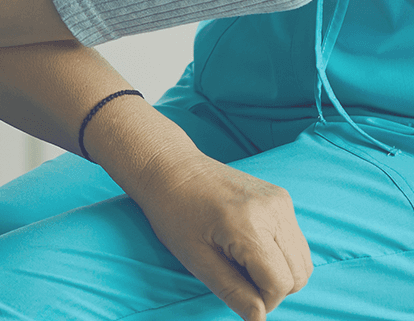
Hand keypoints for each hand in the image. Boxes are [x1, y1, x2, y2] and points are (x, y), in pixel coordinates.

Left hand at [135, 154, 312, 320]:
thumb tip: (259, 319)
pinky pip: (295, 239)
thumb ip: (231, 290)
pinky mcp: (281, 197)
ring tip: (241, 261)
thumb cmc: (174, 212)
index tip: (239, 296)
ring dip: (279, 271)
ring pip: (302, 259)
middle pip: (299, 274)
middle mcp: (273, 209)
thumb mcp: (195, 258)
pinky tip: (249, 245)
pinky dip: (279, 253)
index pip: (280, 283)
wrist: (171, 169)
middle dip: (273, 288)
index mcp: (249, 224)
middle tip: (238, 278)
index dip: (263, 301)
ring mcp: (280, 200)